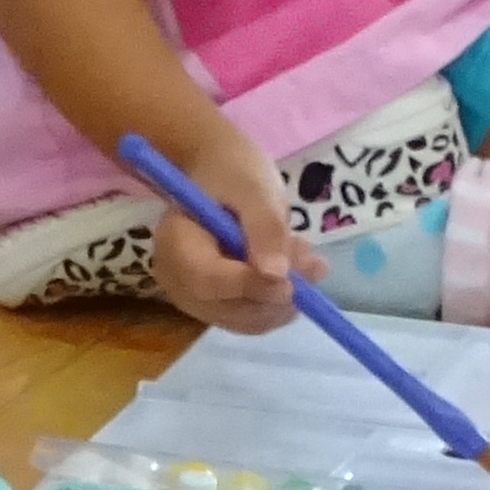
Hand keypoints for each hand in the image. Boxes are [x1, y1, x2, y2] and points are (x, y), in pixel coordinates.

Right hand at [148, 131, 299, 332]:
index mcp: (174, 243)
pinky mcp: (220, 305)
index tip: (291, 283)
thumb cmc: (231, 170)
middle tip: (315, 264)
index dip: (249, 286)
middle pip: (228, 308)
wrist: (220, 171)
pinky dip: (283, 299)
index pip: (207, 280)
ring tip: (307, 257)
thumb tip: (276, 275)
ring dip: (287, 297)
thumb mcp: (252, 188)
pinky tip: (296, 268)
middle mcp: (179, 279)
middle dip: (277, 293)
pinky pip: (256, 318)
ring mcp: (198, 297)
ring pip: (248, 319)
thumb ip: (264, 227)